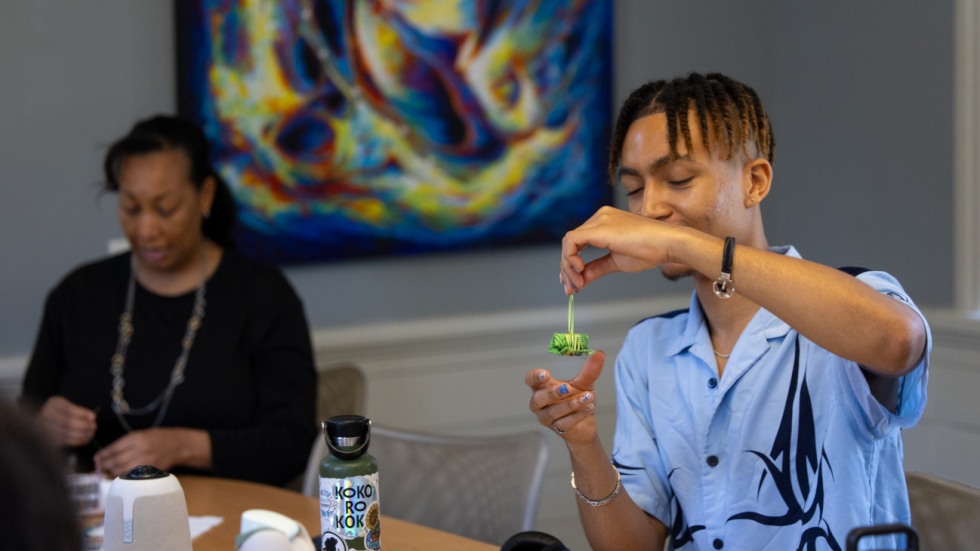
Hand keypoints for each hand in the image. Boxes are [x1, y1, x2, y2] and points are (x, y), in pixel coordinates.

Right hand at [37, 396, 96, 446]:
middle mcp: (46, 415)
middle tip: (94, 426)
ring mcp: (45, 427)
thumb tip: (91, 418)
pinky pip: (65, 441)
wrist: (47, 419)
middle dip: (84, 425)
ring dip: (82, 434)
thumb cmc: (62, 411)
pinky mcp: (48, 438)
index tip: (93, 416)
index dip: (82, 413)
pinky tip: (85, 439)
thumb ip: (78, 410)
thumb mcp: (67, 404)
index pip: (68, 409)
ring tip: (91, 432)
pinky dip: (78, 440)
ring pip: (67, 433)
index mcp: (53, 403)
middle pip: (67, 422)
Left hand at [94, 428, 183, 477]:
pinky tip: (117, 476)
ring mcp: (146, 461)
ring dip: (111, 473)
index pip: (113, 449)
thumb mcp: (142, 434)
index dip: (102, 455)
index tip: (96, 459)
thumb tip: (107, 454)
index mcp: (136, 438)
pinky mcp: (150, 471)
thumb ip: (125, 444)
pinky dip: (122, 477)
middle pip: (115, 461)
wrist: (179, 444)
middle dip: (104, 466)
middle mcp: (140, 449)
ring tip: (104, 474)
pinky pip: (131, 476)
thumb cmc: (159, 438)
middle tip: (97, 469)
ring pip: (121, 470)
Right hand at [526, 351, 605, 443]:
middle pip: (539, 398)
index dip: (535, 377)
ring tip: (588, 397)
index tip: (545, 374)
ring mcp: (546, 418)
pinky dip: (578, 415)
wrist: (586, 423)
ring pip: (553, 412)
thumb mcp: (584, 383)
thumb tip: (600, 353)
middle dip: (553, 393)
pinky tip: (589, 408)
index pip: (530, 379)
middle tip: (568, 388)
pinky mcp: (557, 429)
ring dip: (571, 404)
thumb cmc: (578, 397)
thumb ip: (589, 370)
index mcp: (542, 387)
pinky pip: (565, 423)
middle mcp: (539, 403)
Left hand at [560, 207, 678, 292]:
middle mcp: (599, 216)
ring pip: (569, 242)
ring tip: (577, 284)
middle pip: (571, 242)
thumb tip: (579, 281)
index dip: (571, 263)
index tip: (574, 283)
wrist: (668, 244)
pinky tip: (580, 271)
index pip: (578, 241)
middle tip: (571, 288)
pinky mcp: (599, 228)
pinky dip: (571, 259)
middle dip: (567, 268)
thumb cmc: (650, 251)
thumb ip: (596, 269)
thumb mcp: (616, 262)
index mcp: (604, 221)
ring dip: (568, 267)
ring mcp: (599, 220)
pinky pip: (572, 242)